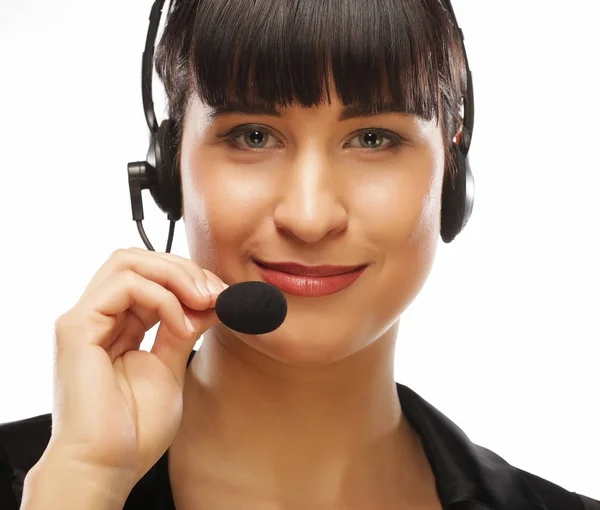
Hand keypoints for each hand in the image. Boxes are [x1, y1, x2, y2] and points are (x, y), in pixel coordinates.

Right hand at [42, 247, 226, 488]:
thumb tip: (210, 298)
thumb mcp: (170, 366)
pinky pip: (124, 285)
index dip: (189, 277)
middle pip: (138, 259)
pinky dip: (161, 296)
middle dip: (184, 269)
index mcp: (118, 325)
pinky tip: (181, 325)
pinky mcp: (76, 327)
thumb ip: (184, 327)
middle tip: (216, 293)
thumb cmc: (135, 428)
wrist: (108, 467)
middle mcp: (98, 317)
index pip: (150, 276)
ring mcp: (84, 320)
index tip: (223, 296)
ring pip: (128, 261)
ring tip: (203, 302)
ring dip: (175, 275)